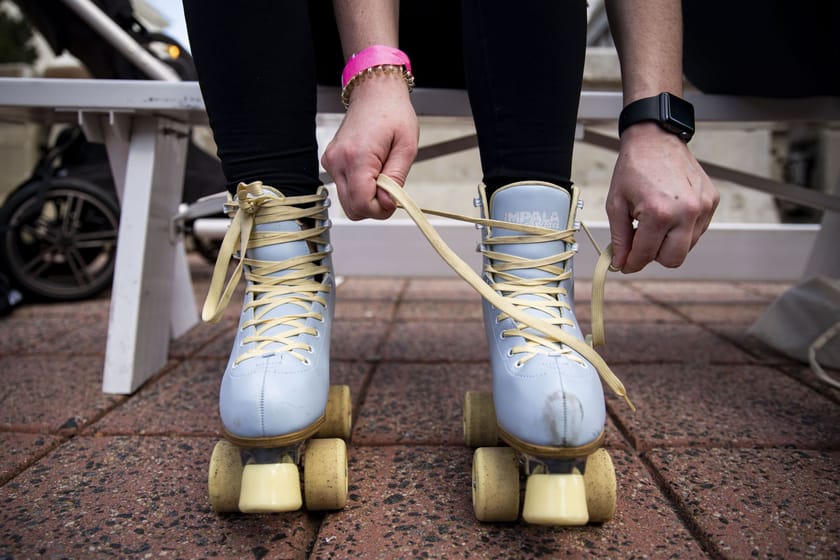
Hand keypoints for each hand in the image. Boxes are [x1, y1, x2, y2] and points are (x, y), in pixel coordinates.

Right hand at [321, 76, 418, 219]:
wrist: (374, 93)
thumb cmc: (393, 113)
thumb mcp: (406, 147)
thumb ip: (396, 179)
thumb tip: (387, 204)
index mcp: (356, 157)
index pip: (362, 203)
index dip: (380, 210)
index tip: (393, 201)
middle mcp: (337, 161)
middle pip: (352, 208)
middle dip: (374, 207)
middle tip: (390, 190)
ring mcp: (331, 162)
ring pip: (347, 202)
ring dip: (366, 198)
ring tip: (381, 176)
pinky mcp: (330, 162)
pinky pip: (344, 188)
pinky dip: (359, 188)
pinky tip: (371, 171)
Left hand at [606, 123, 718, 272]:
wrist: (656, 139)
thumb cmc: (634, 168)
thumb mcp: (616, 204)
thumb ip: (620, 238)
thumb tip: (621, 262)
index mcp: (659, 213)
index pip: (645, 255)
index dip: (631, 263)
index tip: (625, 264)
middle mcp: (686, 212)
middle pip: (673, 260)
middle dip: (653, 256)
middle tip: (640, 242)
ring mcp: (703, 207)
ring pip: (687, 248)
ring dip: (668, 243)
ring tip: (654, 222)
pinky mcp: (712, 201)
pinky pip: (697, 231)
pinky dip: (682, 230)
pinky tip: (669, 213)